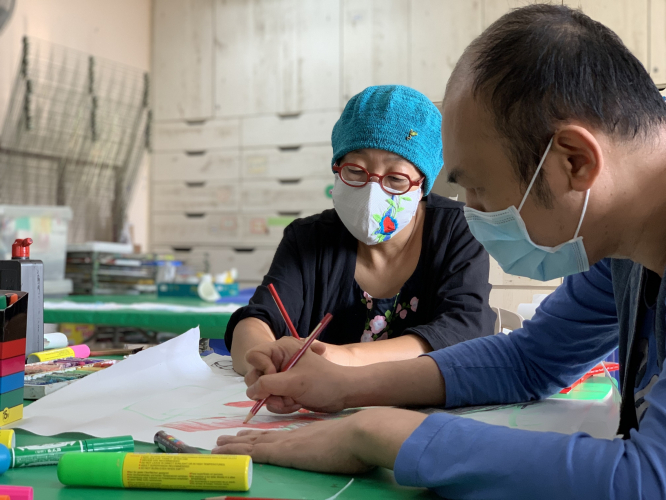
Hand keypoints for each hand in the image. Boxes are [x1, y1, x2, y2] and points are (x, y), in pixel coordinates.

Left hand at [212, 408, 427, 473]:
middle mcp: (294, 437)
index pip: (279, 436)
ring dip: (235, 445)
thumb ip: (337, 444)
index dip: (261, 436)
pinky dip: (239, 452)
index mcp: (307, 435)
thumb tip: (342, 449)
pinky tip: (227, 453)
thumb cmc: (360, 439)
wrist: (361, 433)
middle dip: (242, 440)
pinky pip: (256, 452)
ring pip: (254, 444)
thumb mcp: (344, 440)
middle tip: (223, 440)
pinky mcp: (285, 453)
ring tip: (218, 445)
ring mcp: (288, 444)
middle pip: (262, 438)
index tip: (247, 436)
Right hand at [243, 336, 350, 413]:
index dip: (261, 369)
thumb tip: (251, 391)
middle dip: (268, 390)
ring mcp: (280, 377)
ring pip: (261, 391)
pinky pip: (270, 400)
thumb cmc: (322, 382)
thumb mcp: (294, 382)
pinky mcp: (283, 390)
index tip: (276, 377)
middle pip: (254, 376)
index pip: (254, 356)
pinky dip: (281, 405)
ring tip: (294, 399)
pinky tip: (296, 403)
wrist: (342, 394)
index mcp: (281, 349)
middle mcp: (277, 361)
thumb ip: (268, 384)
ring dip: (276, 400)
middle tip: (284, 394)